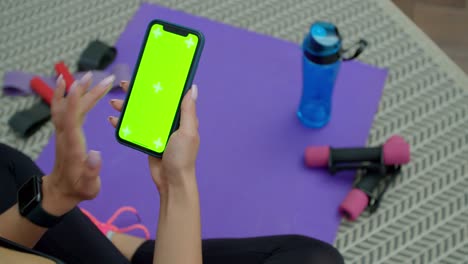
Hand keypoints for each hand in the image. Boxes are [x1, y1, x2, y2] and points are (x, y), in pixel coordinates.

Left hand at [42, 73, 114, 215]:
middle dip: (85, 92)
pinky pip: (61, 108)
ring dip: (76, 90)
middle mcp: (65, 135)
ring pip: (66, 106)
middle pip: (72, 109)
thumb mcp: (89, 186)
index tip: (81, 86)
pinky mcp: (64, 130)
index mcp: (73, 147)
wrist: (60, 191)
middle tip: (103, 79)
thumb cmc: (79, 189)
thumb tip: (96, 154)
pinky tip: (68, 83)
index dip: (75, 102)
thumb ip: (91, 171)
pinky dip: (64, 94)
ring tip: (89, 76)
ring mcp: (62, 132)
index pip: (71, 120)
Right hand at [108, 81, 199, 193]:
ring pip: (140, 113)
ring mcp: (157, 131)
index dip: (158, 84)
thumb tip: (193, 88)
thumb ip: (188, 110)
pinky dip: (123, 123)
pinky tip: (113, 119)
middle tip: (124, 85)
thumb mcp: (188, 131)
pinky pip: (134, 128)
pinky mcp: (146, 141)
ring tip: (114, 102)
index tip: (146, 74)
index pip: (169, 96)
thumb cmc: (183, 158)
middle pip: (151, 102)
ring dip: (127, 107)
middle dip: (137, 93)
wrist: (172, 181)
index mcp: (180, 117)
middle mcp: (168, 122)